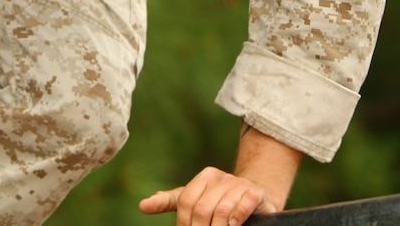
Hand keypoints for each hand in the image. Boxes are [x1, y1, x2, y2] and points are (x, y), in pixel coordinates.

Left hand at [138, 167, 276, 225]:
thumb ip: (171, 202)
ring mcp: (238, 184)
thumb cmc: (220, 200)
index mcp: (204, 177)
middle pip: (202, 208)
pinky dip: (237, 219)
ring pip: (222, 210)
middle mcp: (220, 177)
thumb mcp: (195, 199)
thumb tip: (143, 206)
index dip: (184, 223)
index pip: (185, 201)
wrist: (256, 195)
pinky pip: (243, 206)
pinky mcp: (255, 192)